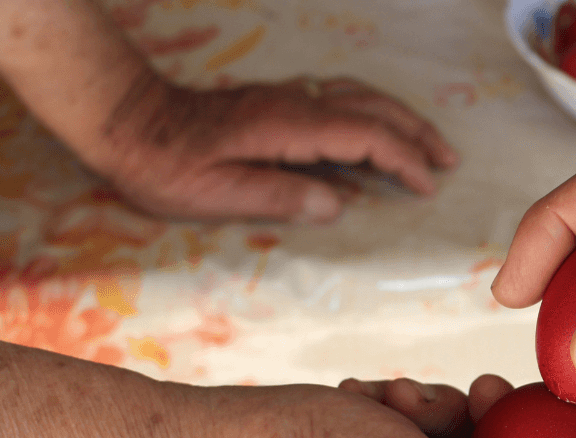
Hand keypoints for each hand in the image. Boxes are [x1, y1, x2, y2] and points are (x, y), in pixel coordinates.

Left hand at [86, 73, 459, 221]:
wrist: (127, 121)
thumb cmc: (165, 165)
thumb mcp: (215, 194)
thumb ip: (279, 196)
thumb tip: (336, 205)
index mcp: (287, 126)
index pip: (365, 135)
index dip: (403, 160)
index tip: (427, 187)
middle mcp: (294, 102)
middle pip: (373, 107)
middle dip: (416, 132)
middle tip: (448, 161)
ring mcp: (287, 96)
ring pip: (360, 94)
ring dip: (399, 116)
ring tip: (425, 142)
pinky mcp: (278, 99)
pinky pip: (341, 94)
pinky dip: (372, 109)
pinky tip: (375, 124)